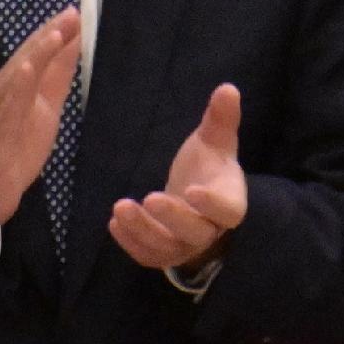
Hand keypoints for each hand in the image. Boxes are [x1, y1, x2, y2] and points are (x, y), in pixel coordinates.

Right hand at [0, 6, 84, 237]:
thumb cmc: (15, 144)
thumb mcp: (45, 106)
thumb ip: (57, 75)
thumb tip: (74, 40)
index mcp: (16, 85)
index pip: (35, 53)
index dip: (54, 32)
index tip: (74, 11)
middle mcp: (2, 92)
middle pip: (25, 59)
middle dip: (47, 36)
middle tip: (69, 15)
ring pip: (15, 79)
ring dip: (34, 56)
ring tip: (53, 35)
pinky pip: (5, 110)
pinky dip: (16, 89)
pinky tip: (26, 71)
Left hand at [108, 81, 250, 269]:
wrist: (197, 200)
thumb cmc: (208, 168)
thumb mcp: (214, 141)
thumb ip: (220, 119)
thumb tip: (227, 88)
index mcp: (228, 203)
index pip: (226, 210)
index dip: (212, 203)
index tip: (192, 189)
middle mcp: (209, 231)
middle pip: (194, 232)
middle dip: (171, 217)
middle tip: (149, 198)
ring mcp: (185, 247)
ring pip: (166, 247)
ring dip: (142, 230)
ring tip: (120, 207)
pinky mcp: (164, 254)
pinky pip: (147, 256)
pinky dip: (130, 243)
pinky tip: (115, 222)